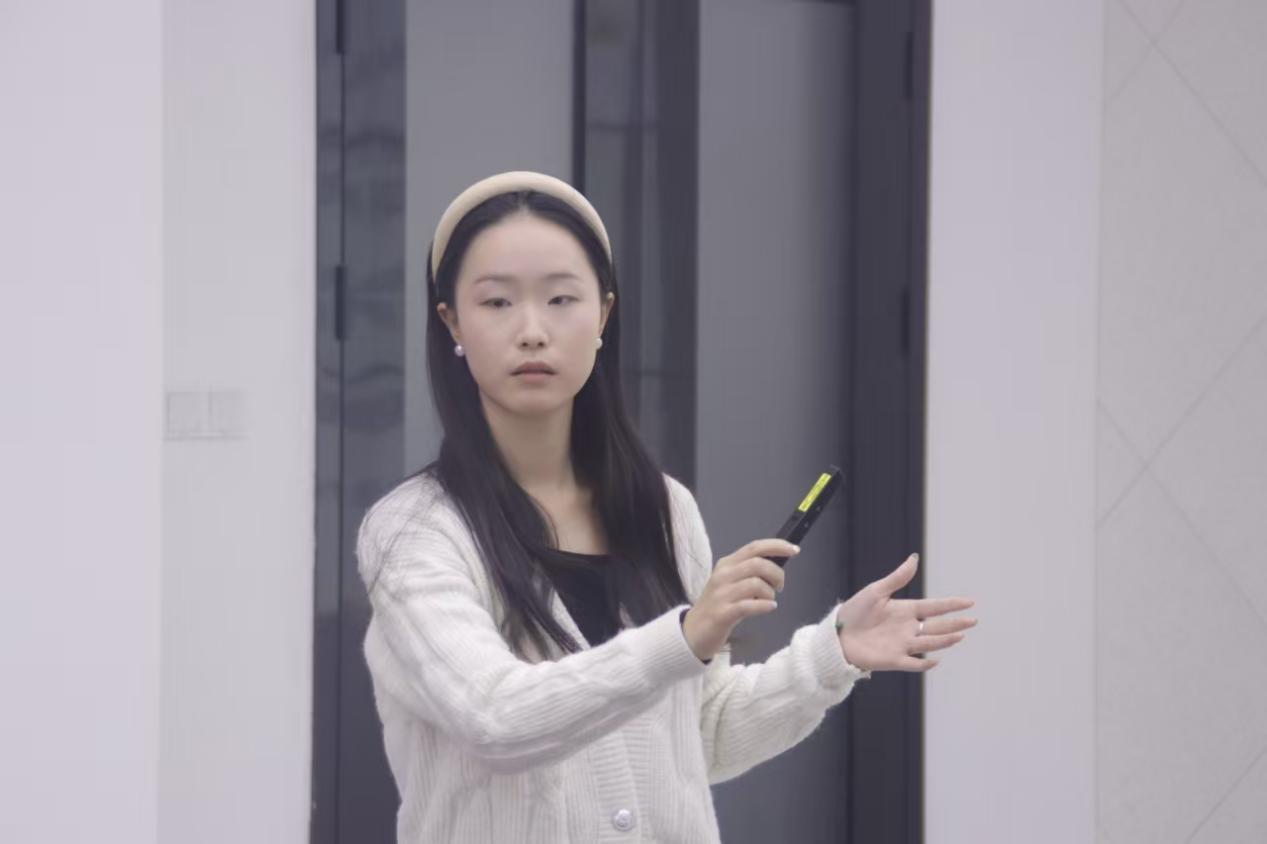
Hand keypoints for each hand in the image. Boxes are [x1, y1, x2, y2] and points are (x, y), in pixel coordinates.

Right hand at [681, 538, 795, 661]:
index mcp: (726, 564)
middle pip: (758, 564)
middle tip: (780, 586)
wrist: (693, 631)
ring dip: (770, 593)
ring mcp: (721, 594)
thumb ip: (749, 572)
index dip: (776, 546)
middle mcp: (723, 575)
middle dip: (777, 574)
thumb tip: (777, 566)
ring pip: (756, 584)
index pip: (754, 547)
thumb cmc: (718, 605)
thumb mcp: (730, 583)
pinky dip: (765, 606)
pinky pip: (750, 605)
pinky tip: (769, 608)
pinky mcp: (722, 613)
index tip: (794, 550)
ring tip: (769, 600)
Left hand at [835, 553, 976, 671]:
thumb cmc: (855, 611)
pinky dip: (924, 663)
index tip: (969, 602)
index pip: (933, 607)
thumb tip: (915, 558)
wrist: (837, 635)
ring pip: (929, 643)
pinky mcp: (893, 660)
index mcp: (905, 610)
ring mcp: (902, 645)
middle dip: (955, 623)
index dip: (951, 605)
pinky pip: (913, 663)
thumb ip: (897, 578)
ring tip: (960, 635)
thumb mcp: (876, 591)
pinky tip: (935, 660)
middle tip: (973, 620)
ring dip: (944, 640)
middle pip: (937, 626)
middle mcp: (908, 628)